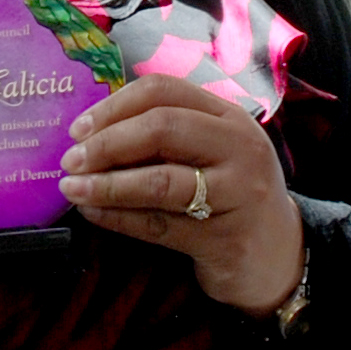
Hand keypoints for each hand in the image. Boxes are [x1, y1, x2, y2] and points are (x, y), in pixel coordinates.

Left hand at [58, 73, 303, 316]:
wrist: (280, 258)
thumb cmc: (231, 197)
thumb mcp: (211, 154)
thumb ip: (166, 137)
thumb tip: (91, 133)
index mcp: (229, 117)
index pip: (164, 91)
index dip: (114, 106)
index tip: (78, 128)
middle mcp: (240, 147)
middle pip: (162, 128)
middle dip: (107, 142)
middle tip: (70, 160)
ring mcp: (238, 193)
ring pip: (159, 181)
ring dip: (106, 184)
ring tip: (72, 189)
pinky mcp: (226, 239)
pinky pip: (159, 225)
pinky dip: (119, 218)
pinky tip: (93, 214)